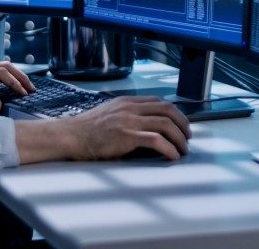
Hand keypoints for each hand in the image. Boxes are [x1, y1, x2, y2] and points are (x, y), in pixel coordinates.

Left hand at [0, 62, 35, 112]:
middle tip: (32, 88)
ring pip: (1, 67)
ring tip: (25, 87)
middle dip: (20, 76)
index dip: (15, 82)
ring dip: (15, 75)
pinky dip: (7, 77)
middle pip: (5, 66)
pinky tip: (10, 87)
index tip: (23, 93)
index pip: (1, 73)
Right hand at [16, 96, 190, 162]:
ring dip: (179, 139)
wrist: (70, 135)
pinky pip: (156, 140)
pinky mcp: (127, 136)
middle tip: (187, 138)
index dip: (175, 114)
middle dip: (183, 124)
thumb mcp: (109, 113)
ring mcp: (129, 121)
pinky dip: (169, 149)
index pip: (159, 102)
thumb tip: (145, 126)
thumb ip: (127, 115)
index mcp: (127, 102)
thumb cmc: (87, 129)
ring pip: (166, 124)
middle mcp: (130, 108)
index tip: (181, 125)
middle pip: (168, 110)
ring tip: (183, 150)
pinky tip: (172, 156)